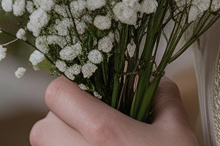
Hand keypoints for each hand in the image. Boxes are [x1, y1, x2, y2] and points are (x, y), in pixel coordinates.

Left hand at [30, 76, 198, 145]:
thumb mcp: (178, 132)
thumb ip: (164, 97)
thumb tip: (155, 81)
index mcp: (104, 132)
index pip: (57, 94)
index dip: (70, 87)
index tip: (87, 90)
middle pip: (41, 128)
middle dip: (59, 120)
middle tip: (87, 121)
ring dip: (62, 143)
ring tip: (91, 144)